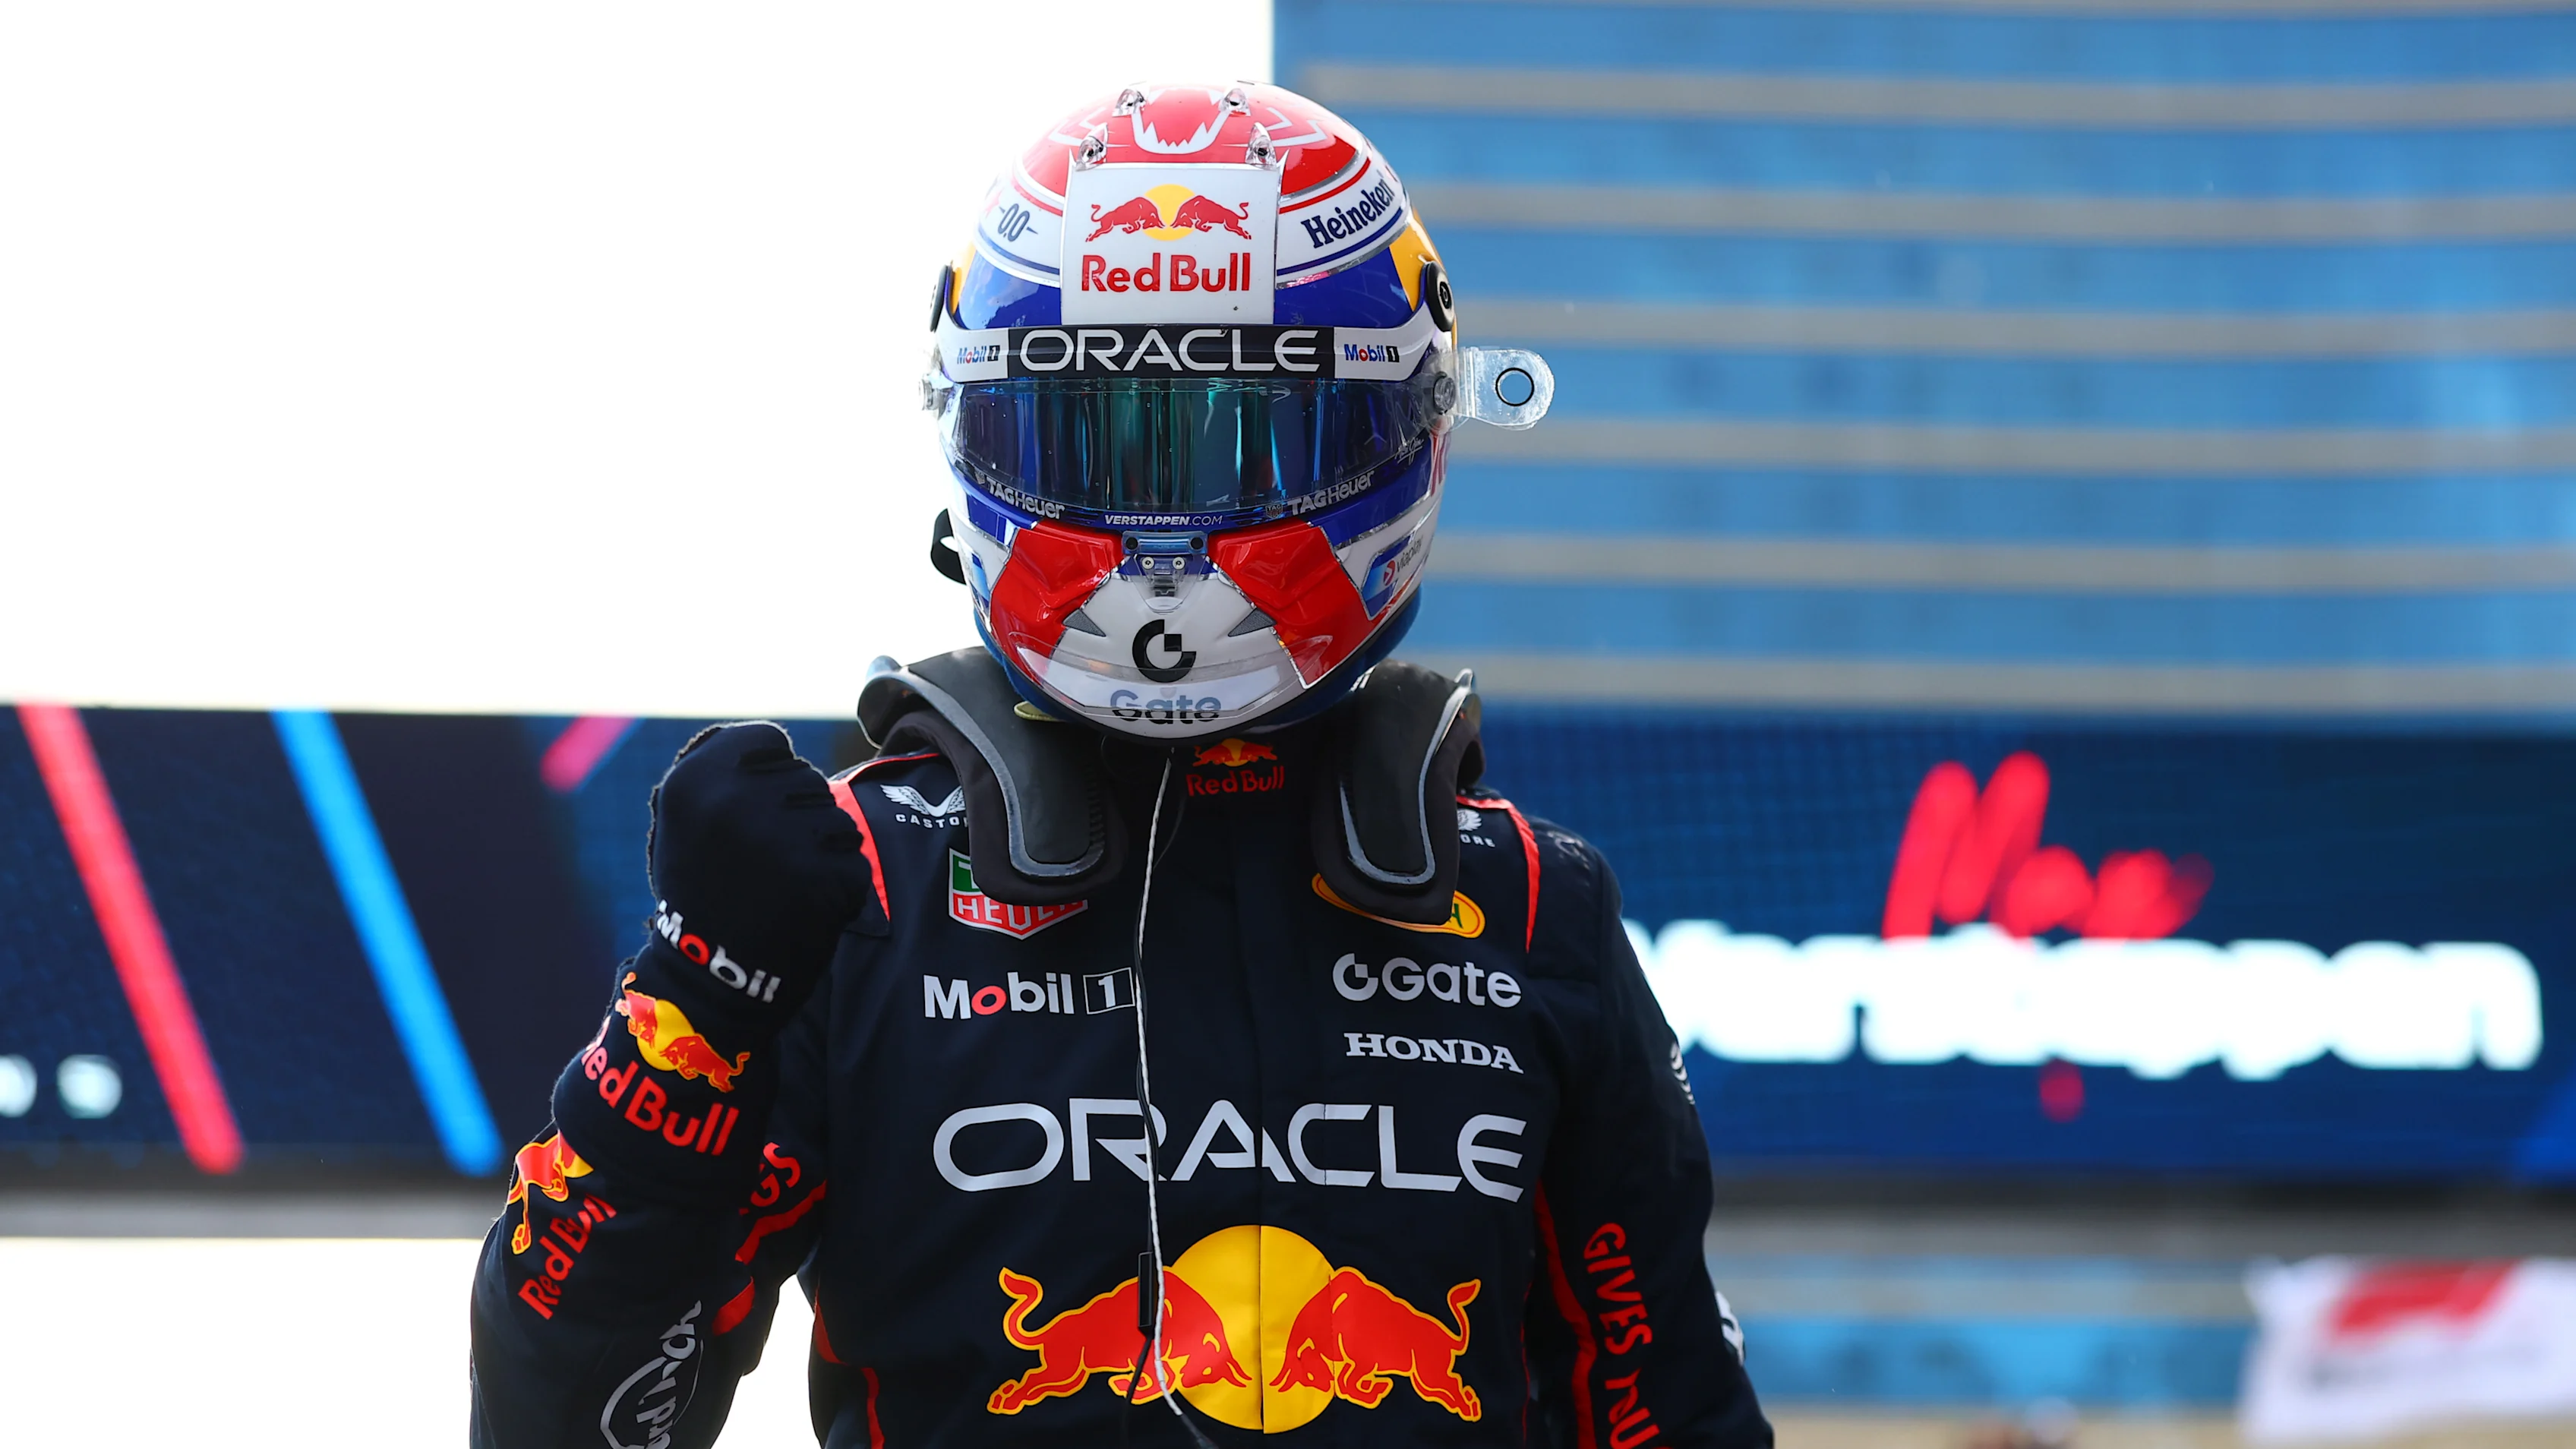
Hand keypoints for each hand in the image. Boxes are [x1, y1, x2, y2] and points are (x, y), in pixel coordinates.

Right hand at [643, 722, 869, 1025]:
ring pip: (836, 819)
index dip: (768, 775)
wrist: (709, 978)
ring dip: (822, 851)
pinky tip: (804, 909)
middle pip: (807, 778)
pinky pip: (853, 861)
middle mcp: (735, 800)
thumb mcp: (684, 819)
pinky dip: (839, 887)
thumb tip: (777, 741)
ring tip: (781, 887)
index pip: (768, 739)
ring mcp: (783, 838)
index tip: (748, 814)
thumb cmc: (701, 891)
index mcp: (695, 778)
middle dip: (796, 816)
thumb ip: (723, 770)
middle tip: (762, 863)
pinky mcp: (823, 876)